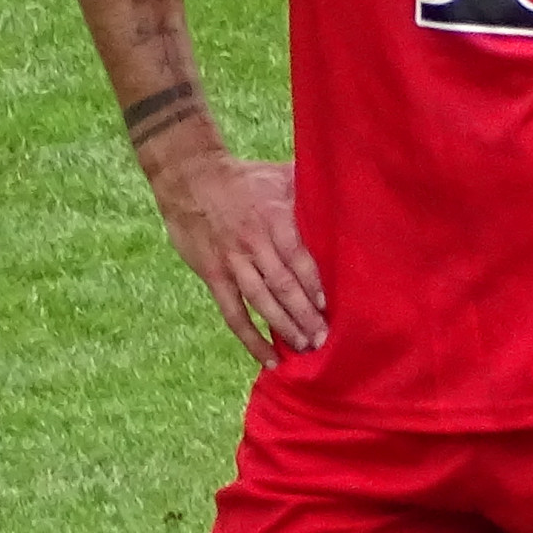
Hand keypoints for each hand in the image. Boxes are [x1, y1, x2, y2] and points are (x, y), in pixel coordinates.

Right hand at [150, 146, 323, 360]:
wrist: (189, 178)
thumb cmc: (242, 178)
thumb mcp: (277, 175)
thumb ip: (308, 188)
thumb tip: (343, 192)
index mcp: (273, 219)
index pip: (297, 256)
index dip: (312, 283)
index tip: (328, 306)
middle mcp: (253, 244)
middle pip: (282, 285)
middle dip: (305, 315)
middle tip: (324, 338)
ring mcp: (232, 263)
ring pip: (261, 302)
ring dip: (284, 328)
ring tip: (304, 348)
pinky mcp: (213, 276)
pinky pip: (234, 313)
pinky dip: (251, 338)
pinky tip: (269, 358)